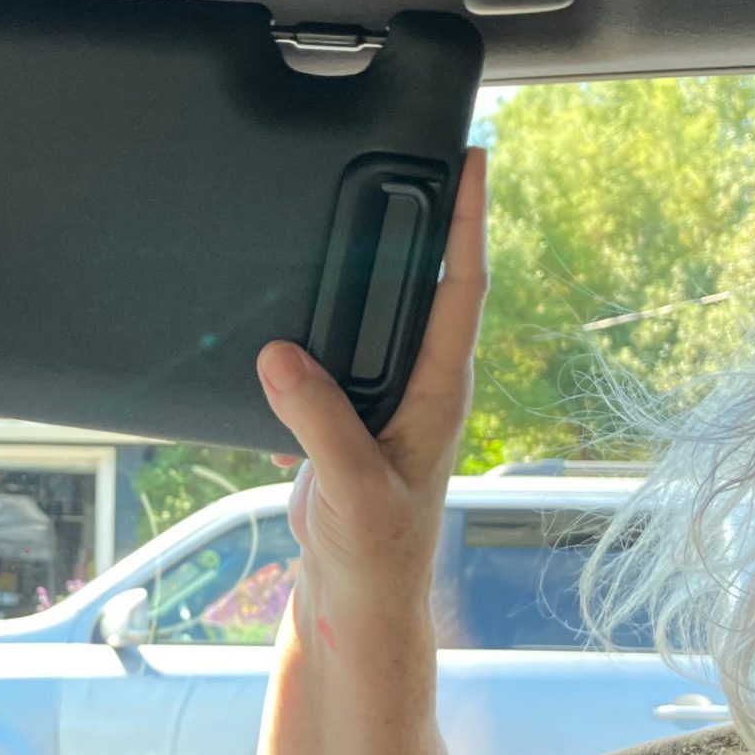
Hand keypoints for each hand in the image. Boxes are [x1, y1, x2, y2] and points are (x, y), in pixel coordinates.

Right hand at [257, 147, 487, 635]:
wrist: (354, 602)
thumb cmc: (375, 553)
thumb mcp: (350, 484)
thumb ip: (318, 417)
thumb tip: (279, 354)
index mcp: (439, 391)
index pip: (463, 286)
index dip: (471, 219)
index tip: (475, 160)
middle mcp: (420, 384)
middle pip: (424, 283)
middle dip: (424, 219)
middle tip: (417, 153)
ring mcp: (383, 399)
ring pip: (375, 314)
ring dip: (363, 267)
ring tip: (351, 205)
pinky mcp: (346, 416)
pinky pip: (331, 351)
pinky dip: (312, 320)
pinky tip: (288, 303)